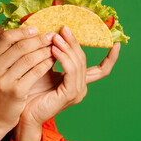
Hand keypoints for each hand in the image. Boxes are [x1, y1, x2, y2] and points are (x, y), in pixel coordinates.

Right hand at [0, 26, 55, 140]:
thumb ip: (6, 54)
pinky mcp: (16, 92)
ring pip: (29, 58)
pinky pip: (35, 72)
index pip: (5, 37)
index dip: (23, 31)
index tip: (36, 29)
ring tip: (54, 47)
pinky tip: (52, 61)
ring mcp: (4, 80)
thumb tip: (26, 34)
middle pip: (20, 46)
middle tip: (51, 35)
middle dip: (39, 39)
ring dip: (45, 51)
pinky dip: (45, 64)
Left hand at [14, 26, 120, 140]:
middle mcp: (81, 87)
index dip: (111, 58)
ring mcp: (77, 92)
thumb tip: (55, 33)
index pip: (101, 70)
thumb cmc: (31, 91)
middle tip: (64, 28)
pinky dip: (64, 58)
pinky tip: (54, 49)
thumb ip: (53, 55)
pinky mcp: (69, 95)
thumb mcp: (44, 68)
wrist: (23, 113)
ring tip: (55, 36)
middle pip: (84, 59)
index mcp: (78, 82)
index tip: (117, 44)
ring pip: (78, 64)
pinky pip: (71, 71)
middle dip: (75, 42)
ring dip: (67, 48)